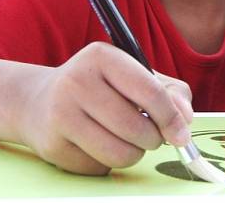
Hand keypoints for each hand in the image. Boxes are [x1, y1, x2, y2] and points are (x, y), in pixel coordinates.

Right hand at [18, 42, 192, 174]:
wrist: (39, 101)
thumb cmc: (100, 88)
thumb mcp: (134, 75)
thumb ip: (169, 92)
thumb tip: (184, 119)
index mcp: (102, 56)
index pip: (149, 91)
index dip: (171, 117)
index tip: (181, 134)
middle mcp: (77, 81)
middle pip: (136, 128)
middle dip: (152, 139)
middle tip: (149, 135)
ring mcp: (61, 113)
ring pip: (120, 154)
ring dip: (132, 154)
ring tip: (125, 140)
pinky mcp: (52, 145)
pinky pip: (99, 168)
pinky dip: (106, 163)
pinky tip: (95, 144)